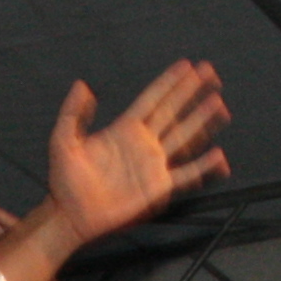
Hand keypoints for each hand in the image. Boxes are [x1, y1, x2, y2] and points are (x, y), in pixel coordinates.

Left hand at [42, 61, 232, 247]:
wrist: (71, 215)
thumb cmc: (64, 180)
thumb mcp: (62, 141)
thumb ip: (72, 113)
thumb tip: (82, 85)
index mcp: (124, 129)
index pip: (153, 99)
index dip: (169, 82)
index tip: (187, 65)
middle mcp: (143, 143)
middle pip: (174, 111)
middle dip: (192, 91)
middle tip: (210, 72)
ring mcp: (153, 165)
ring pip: (184, 137)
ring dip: (202, 120)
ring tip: (218, 103)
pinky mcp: (157, 188)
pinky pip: (186, 175)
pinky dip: (203, 167)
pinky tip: (218, 156)